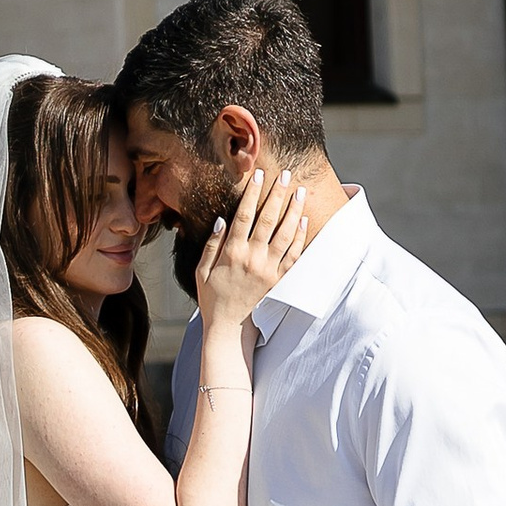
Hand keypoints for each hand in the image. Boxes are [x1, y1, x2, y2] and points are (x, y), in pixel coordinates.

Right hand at [189, 163, 311, 330]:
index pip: (244, 215)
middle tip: (286, 175)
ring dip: (293, 211)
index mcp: (232, 253)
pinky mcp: (279, 282)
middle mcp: (252, 259)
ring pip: (284, 234)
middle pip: (268, 220)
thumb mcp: (202, 270)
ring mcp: (268, 271)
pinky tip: (304, 221)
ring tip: (300, 191)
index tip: (259, 175)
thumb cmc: (212, 300)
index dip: (252, 193)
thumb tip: (222, 219)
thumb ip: (212, 244)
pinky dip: (299, 238)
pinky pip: (293, 256)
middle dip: (277, 195)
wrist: (229, 331)